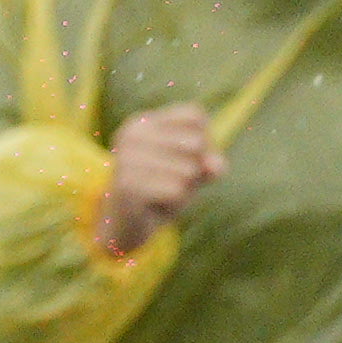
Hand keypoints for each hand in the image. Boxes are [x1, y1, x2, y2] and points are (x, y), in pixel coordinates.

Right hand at [97, 105, 223, 257]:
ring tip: (161, 195)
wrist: (125, 226)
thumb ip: (209, 164)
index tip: (181, 158)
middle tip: (168, 181)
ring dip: (183, 189)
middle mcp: (131, 135)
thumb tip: (216, 168)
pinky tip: (155, 205)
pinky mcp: (127, 185)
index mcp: (143, 123)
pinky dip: (175, 203)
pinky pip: (177, 191)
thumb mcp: (191, 171)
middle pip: (195, 143)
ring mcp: (126, 159)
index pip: (195, 116)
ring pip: (189, 170)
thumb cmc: (161, 189)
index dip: (202, 140)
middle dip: (194, 168)